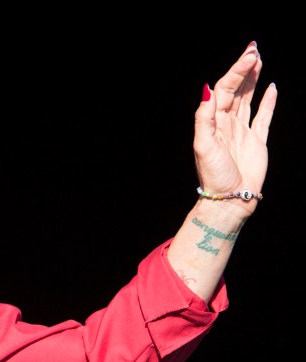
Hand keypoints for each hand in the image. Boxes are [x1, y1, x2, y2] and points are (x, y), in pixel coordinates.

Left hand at [193, 41, 276, 218]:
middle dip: (244, 69)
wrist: (229, 199)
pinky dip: (268, 102)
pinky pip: (264, 117)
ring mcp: (243, 131)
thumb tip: (208, 89)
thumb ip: (204, 117)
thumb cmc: (213, 175)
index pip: (225, 89)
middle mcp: (227, 124)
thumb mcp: (203, 145)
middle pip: (237, 90)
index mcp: (214, 122)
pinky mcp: (257, 141)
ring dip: (253, 79)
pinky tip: (271, 88)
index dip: (236, 71)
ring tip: (259, 59)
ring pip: (249, 99)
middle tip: (254, 48)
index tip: (249, 56)